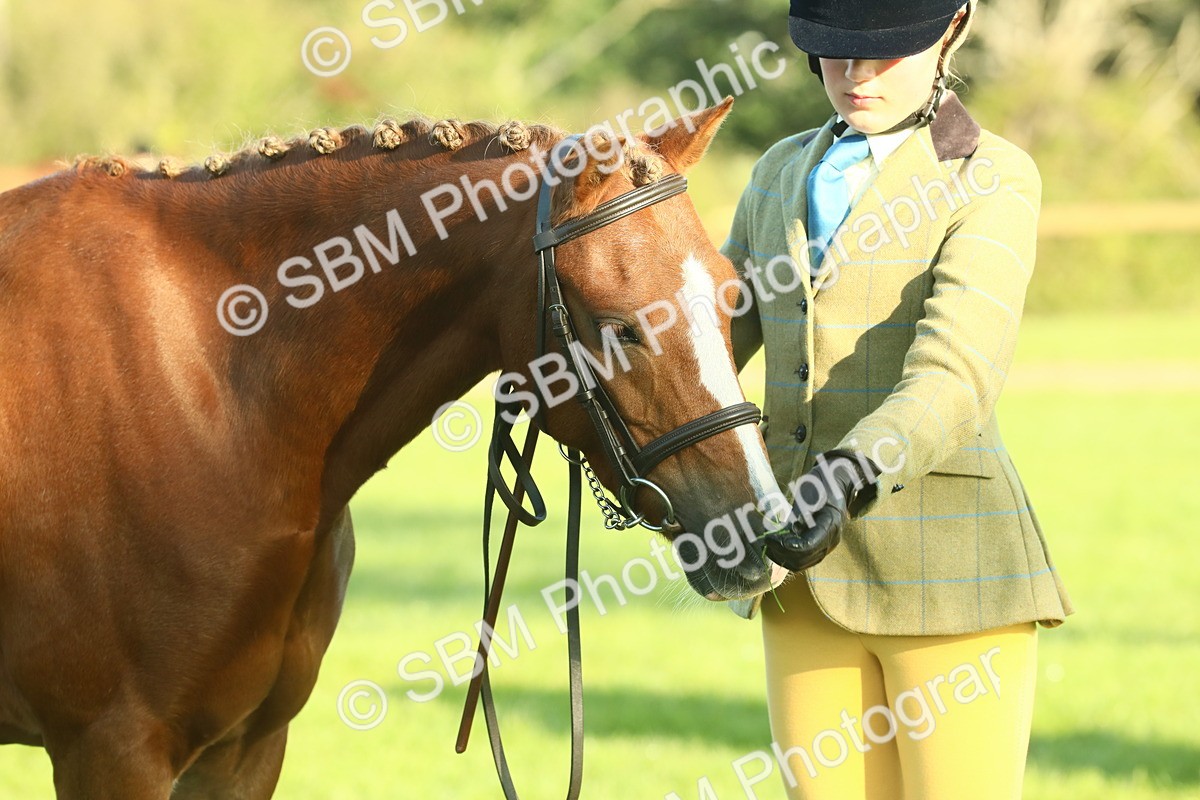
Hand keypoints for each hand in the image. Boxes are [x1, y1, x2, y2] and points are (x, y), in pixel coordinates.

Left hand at [762, 450, 878, 571]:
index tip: (771, 539)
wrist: (838, 483)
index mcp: (830, 524)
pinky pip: (804, 560)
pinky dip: (787, 557)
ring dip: (782, 557)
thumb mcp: (809, 493)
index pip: (809, 544)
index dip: (789, 546)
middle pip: (804, 557)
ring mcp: (827, 545)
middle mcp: (831, 539)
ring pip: (803, 563)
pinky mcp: (821, 547)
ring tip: (767, 545)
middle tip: (765, 540)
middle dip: (781, 551)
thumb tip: (786, 530)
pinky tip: (774, 548)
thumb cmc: (821, 484)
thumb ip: (798, 513)